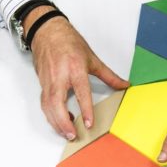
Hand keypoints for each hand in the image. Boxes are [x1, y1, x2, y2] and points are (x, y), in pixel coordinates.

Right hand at [28, 8, 127, 139]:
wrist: (47, 31)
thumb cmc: (68, 42)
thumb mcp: (92, 58)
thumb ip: (108, 75)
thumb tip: (124, 85)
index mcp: (75, 68)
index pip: (81, 92)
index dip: (85, 109)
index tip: (88, 123)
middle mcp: (59, 76)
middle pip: (57, 103)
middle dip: (63, 122)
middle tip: (72, 135)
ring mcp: (48, 81)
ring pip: (47, 106)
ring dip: (55, 122)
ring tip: (67, 133)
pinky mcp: (42, 84)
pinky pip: (44, 104)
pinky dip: (51, 115)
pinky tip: (60, 122)